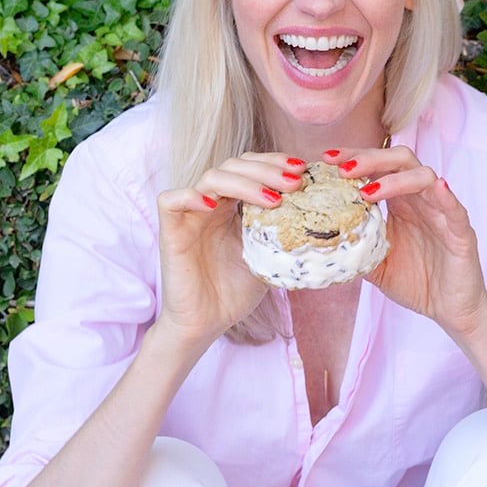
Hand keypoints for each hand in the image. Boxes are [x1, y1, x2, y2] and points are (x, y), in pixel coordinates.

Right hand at [156, 153, 302, 347]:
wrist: (206, 323)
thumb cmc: (235, 292)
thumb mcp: (268, 257)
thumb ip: (282, 233)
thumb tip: (317, 218)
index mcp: (233, 205)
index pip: (251, 167)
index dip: (274, 163)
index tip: (302, 171)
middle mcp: (212, 203)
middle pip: (235, 165)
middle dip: (267, 170)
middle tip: (294, 182)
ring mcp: (191, 214)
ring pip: (211, 177)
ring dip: (244, 182)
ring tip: (272, 199)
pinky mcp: (171, 231)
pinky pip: (170, 200)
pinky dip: (190, 196)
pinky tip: (214, 206)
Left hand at [324, 148, 486, 337]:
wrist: (448, 310)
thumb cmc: (416, 281)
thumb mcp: (375, 264)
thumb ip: (354, 247)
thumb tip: (317, 242)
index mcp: (400, 202)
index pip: (377, 167)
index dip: (354, 158)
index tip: (327, 159)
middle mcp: (420, 199)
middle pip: (399, 161)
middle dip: (370, 159)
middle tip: (342, 169)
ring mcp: (441, 212)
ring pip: (423, 177)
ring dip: (394, 179)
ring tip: (367, 192)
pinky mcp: (460, 232)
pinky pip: (454, 208)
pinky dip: (444, 196)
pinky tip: (437, 187)